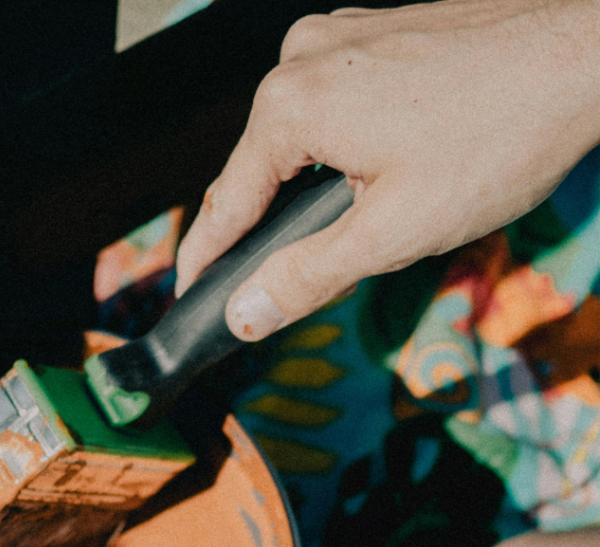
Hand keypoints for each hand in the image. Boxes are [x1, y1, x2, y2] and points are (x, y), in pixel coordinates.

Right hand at [175, 0, 599, 340]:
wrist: (589, 53)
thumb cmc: (498, 138)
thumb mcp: (391, 233)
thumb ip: (305, 277)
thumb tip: (243, 314)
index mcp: (290, 105)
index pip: (227, 202)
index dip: (206, 259)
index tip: (189, 295)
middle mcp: (302, 58)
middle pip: (260, 168)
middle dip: (265, 226)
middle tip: (273, 285)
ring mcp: (340, 34)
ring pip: (297, 138)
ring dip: (305, 187)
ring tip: (346, 230)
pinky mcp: (375, 30)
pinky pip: (332, 104)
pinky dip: (337, 148)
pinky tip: (376, 174)